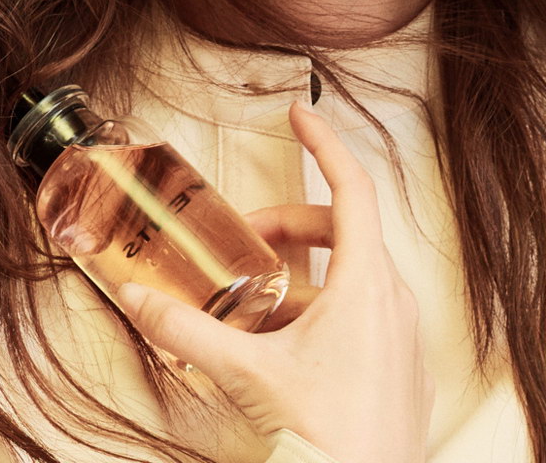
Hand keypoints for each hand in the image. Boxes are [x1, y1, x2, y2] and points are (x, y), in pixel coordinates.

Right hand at [114, 101, 433, 462]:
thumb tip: (141, 302)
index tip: (301, 114)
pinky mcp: (401, 371)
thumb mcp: (248, 374)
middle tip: (245, 240)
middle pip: (345, 232)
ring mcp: (403, 338)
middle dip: (291, 225)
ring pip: (352, 281)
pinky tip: (282, 349)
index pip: (353, 187)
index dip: (325, 143)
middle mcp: (395, 303)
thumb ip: (189, 331)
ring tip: (251, 309)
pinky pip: (364, 320)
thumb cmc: (328, 440)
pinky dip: (322, 316)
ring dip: (301, 281)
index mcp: (368, 286)